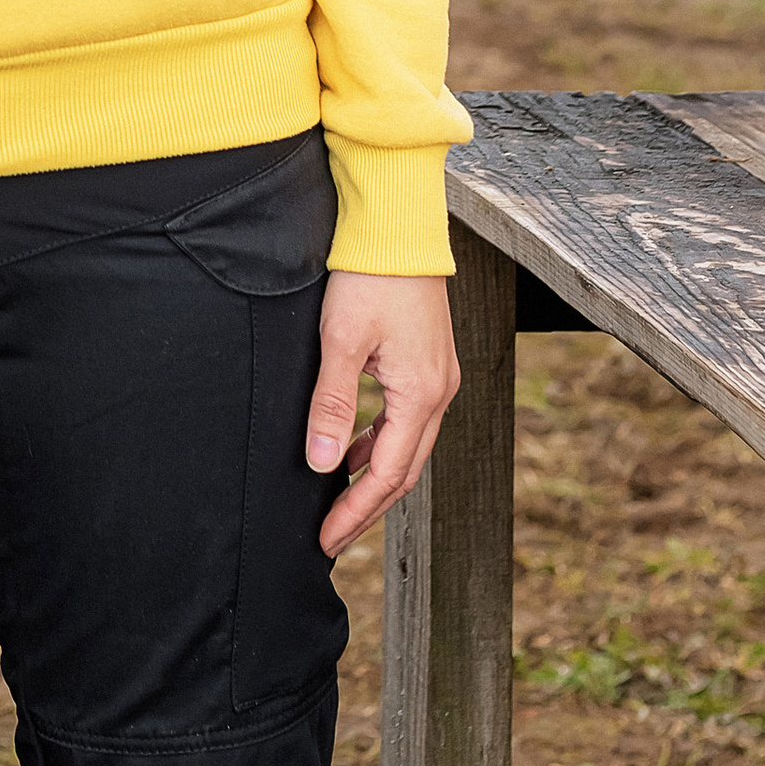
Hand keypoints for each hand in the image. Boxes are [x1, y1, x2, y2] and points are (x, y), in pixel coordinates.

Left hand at [307, 270, 459, 554]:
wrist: (396, 225)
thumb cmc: (368, 276)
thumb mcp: (340, 341)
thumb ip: (333, 406)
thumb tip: (325, 466)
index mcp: (421, 394)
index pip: (388, 474)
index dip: (357, 512)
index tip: (328, 540)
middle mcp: (440, 392)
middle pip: (405, 469)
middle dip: (368, 506)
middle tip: (333, 536)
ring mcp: (439, 376)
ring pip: (409, 445)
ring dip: (376, 475)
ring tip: (340, 500)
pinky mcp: (429, 361)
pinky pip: (408, 419)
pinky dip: (383, 441)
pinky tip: (357, 446)